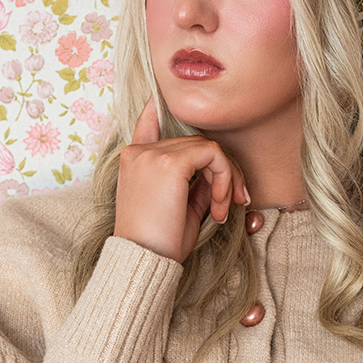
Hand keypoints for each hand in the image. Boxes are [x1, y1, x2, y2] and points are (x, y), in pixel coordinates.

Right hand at [113, 97, 248, 262]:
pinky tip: (219, 205)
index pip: (148, 121)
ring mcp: (153, 154)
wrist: (143, 261)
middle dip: (221, 171)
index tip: (158, 101)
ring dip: (225, 178)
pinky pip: (213, 154)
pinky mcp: (170, 163)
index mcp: (135, 160)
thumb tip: (217, 172)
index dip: (157, 109)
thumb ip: (194, 183)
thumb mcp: (179, 207)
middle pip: (195, 142)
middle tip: (227, 204)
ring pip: (208, 147)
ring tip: (222, 209)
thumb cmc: (158, 243)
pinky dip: (224, 177)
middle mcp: (140, 151)